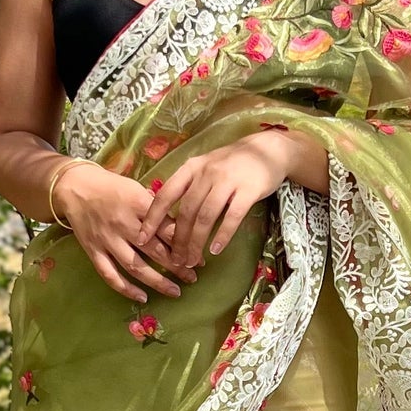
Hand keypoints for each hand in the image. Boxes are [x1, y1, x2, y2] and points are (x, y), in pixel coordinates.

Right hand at [55, 161, 183, 303]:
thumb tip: (182, 225)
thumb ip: (156, 207)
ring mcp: (107, 239)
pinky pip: (110, 274)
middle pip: (155, 250)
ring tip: (175, 291)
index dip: (185, 245)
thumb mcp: (137, 189)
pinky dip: (126, 288)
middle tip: (192, 277)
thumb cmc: (112, 187)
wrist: (75, 187)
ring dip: (157, 281)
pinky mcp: (93, 251)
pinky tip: (142, 297)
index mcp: (137, 204)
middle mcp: (123, 223)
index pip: (167, 228)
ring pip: (135, 266)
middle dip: (176, 266)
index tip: (199, 257)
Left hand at [134, 131, 310, 280]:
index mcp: (191, 168)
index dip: (152, 218)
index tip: (142, 238)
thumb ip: (188, 186)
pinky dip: (222, 235)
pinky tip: (215, 250)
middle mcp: (206, 173)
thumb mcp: (205, 167)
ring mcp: (228, 181)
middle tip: (175, 260)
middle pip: (186, 211)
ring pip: (205, 217)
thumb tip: (167, 214)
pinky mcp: (248, 190)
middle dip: (178, 239)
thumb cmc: (233, 163)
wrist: (269, 149)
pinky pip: (232, 217)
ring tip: (192, 260)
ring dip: (196, 242)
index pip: (165, 195)